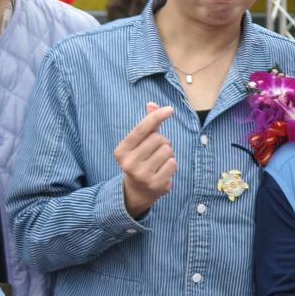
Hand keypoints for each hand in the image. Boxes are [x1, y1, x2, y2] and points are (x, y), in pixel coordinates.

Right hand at [115, 101, 176, 217]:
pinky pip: (173, 164)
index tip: (170, 110)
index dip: (157, 116)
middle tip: (156, 151)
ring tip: (159, 161)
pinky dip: (172, 164)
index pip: (142, 128)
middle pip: (158, 139)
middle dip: (163, 141)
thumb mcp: (139, 143)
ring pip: (167, 151)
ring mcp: (141, 175)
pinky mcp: (155, 184)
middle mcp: (128, 163)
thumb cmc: (140, 160)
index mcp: (121, 150)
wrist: (137, 191)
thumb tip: (152, 104)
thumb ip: (147, 124)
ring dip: (168, 153)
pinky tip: (163, 171)